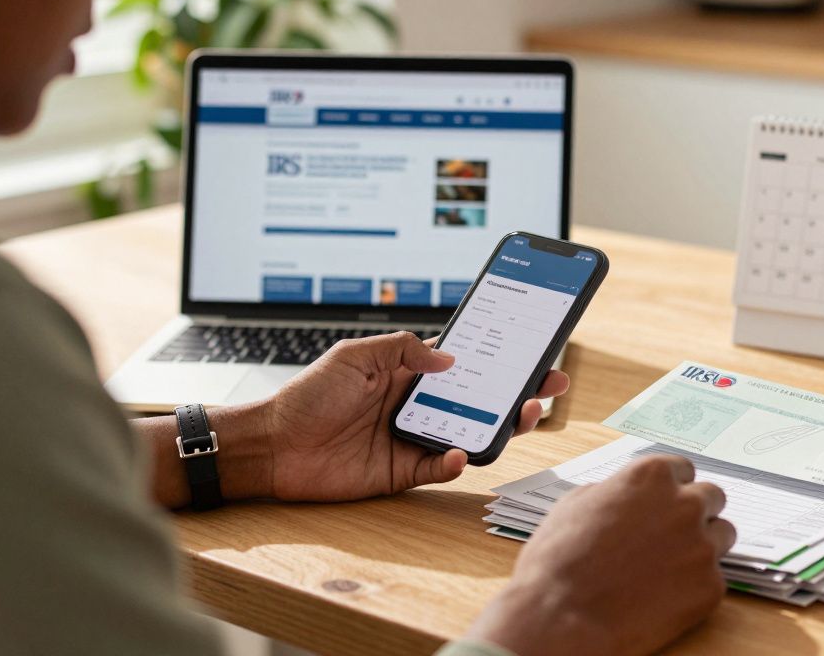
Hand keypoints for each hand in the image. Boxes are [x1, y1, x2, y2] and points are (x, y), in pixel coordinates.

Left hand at [267, 332, 567, 501]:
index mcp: (408, 374)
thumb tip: (450, 357)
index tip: (530, 350)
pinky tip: (461, 452)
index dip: (497, 358)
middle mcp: (416, 405)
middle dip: (517, 392)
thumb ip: (402, 350)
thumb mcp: (355, 355)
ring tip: (525, 415)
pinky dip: (455, 462)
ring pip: (469, 433)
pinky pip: (439, 468)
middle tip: (550, 385)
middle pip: (479, 400)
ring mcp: (412, 439)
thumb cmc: (307, 396)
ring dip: (500, 427)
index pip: (464, 364)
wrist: (273, 446)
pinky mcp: (402, 472)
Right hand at [466, 456, 735, 655]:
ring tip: (670, 566)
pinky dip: (695, 586)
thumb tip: (625, 497)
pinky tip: (663, 596)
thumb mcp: (576, 504)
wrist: (562, 617)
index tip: (667, 501)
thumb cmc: (559, 561)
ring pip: (723, 535)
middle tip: (672, 534)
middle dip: (696, 512)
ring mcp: (701, 546)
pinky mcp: (710, 587)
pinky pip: (714, 579)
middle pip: (712, 497)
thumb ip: (614, 492)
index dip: (673, 487)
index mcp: (651, 477)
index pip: (684, 469)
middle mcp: (684, 504)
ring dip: (703, 545)